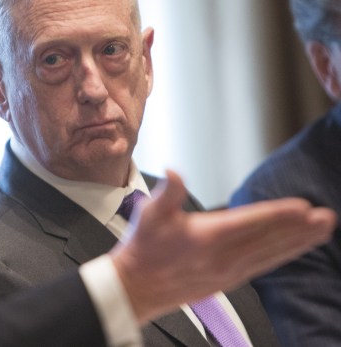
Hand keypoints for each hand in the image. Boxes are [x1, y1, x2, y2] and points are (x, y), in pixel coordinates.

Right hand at [110, 169, 335, 323]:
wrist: (136, 286)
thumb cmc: (143, 248)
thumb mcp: (149, 214)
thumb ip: (168, 192)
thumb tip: (173, 171)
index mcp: (206, 237)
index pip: (249, 222)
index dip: (278, 214)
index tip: (303, 207)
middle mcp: (222, 257)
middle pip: (268, 240)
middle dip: (300, 228)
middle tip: (327, 217)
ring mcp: (227, 271)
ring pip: (270, 254)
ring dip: (299, 242)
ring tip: (322, 231)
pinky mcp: (228, 280)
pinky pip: (263, 265)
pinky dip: (283, 255)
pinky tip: (295, 248)